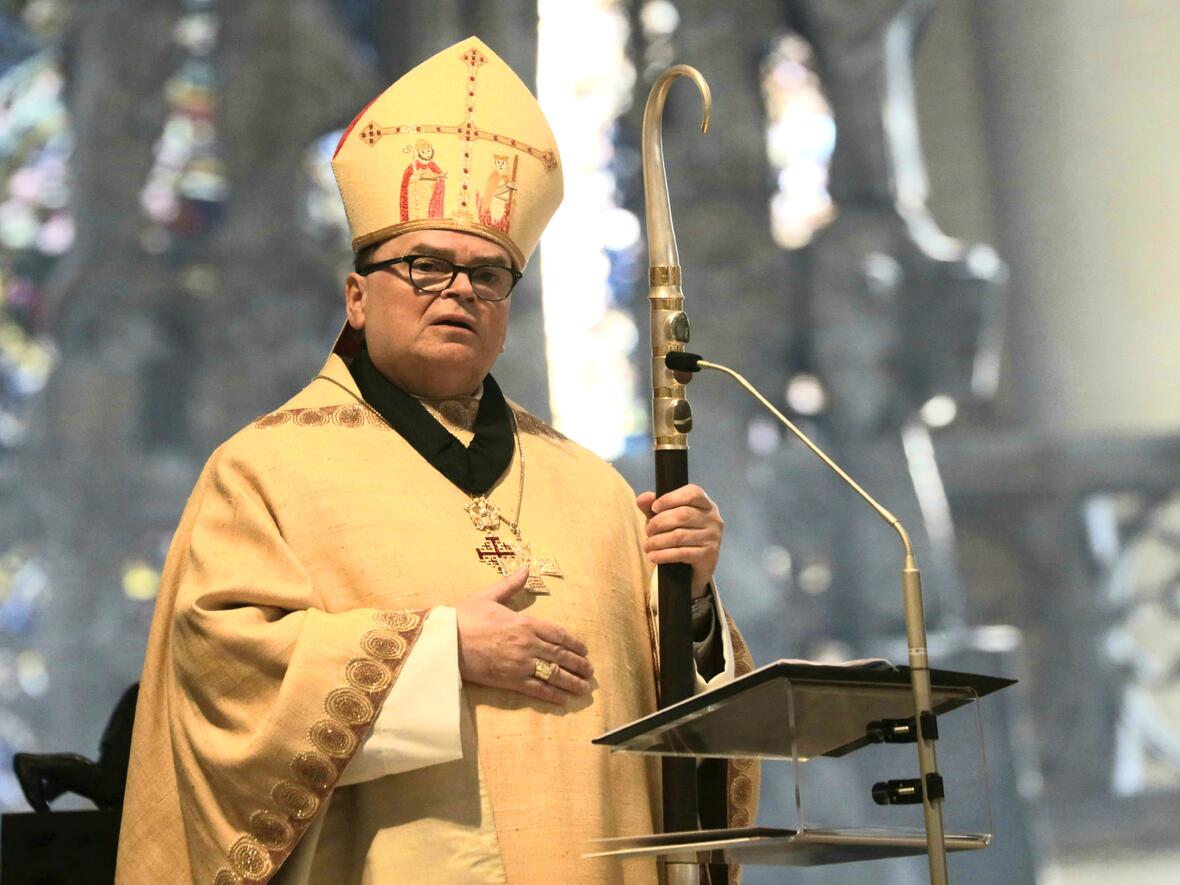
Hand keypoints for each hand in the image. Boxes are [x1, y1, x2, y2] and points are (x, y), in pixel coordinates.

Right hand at [454, 568, 593, 704]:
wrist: (445, 641)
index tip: (584, 650)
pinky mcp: (510, 680)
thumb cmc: (465, 617)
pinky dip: (553, 695)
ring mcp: (520, 663)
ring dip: (572, 681)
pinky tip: (564, 700)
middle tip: (590, 671)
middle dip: (578, 664)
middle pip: (561, 655)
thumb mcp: (489, 595)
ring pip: (554, 674)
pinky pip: (537, 689)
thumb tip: (526, 568)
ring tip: (584, 688)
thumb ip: (511, 584)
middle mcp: (528, 643)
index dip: (575, 643)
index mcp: (525, 622)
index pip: (559, 634)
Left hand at [636, 484, 722, 599]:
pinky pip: (682, 553)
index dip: (670, 498)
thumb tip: (642, 499)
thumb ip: (652, 506)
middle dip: (659, 523)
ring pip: (680, 536)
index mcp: (705, 503)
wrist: (691, 568)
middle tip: (647, 531)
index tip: (654, 508)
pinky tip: (653, 556)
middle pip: (683, 515)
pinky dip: (663, 555)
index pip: (692, 493)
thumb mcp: (664, 518)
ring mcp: (713, 537)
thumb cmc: (678, 535)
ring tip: (647, 545)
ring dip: (658, 541)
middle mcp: (712, 518)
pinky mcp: (709, 555)